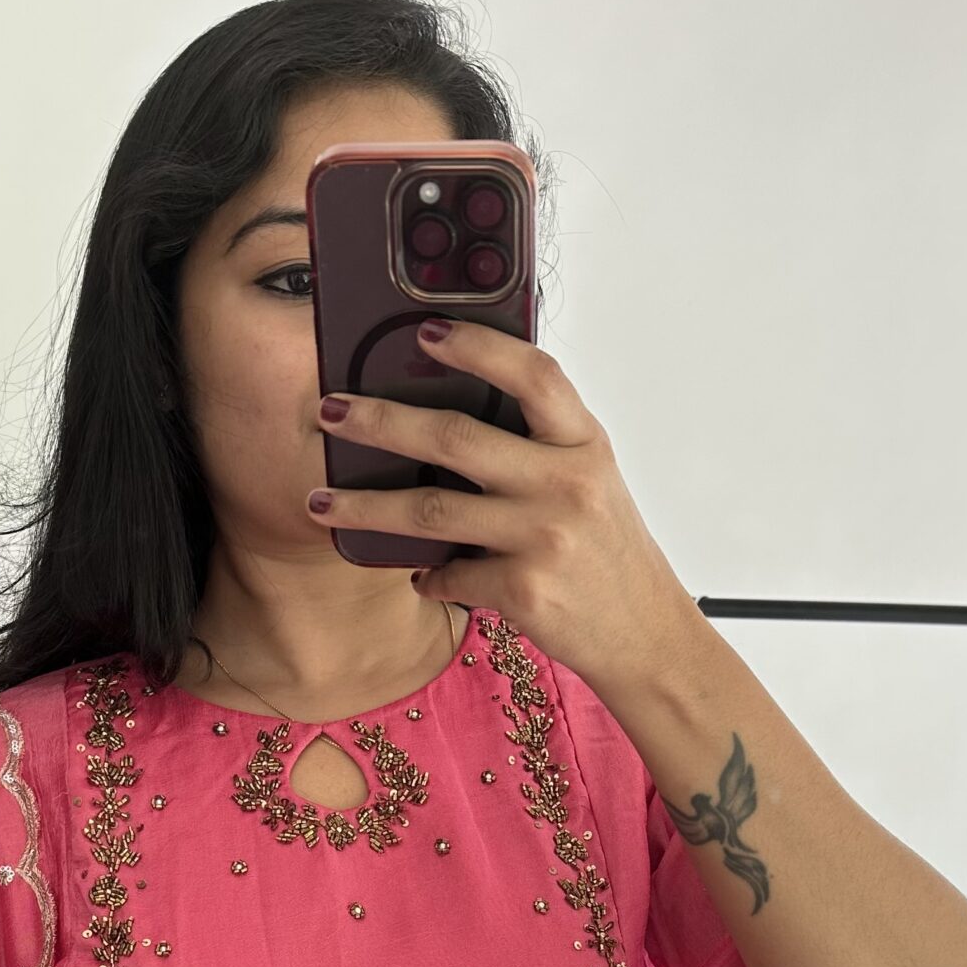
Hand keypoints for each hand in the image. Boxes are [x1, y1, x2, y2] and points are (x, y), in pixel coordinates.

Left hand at [309, 315, 708, 707]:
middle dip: (380, 422)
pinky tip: (417, 575)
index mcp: (583, 443)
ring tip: (320, 502)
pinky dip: (425, 577)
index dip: (478, 347)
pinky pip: (449, 576)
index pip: (533, 375)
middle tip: (330, 412)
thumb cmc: (609, 553)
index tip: (425, 332)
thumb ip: (539, 445)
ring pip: (432, 511)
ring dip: (365, 506)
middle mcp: (566, 483)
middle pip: (455, 438)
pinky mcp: (523, 592)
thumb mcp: (590, 481)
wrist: (646, 633)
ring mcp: (543, 538)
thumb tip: (451, 418)